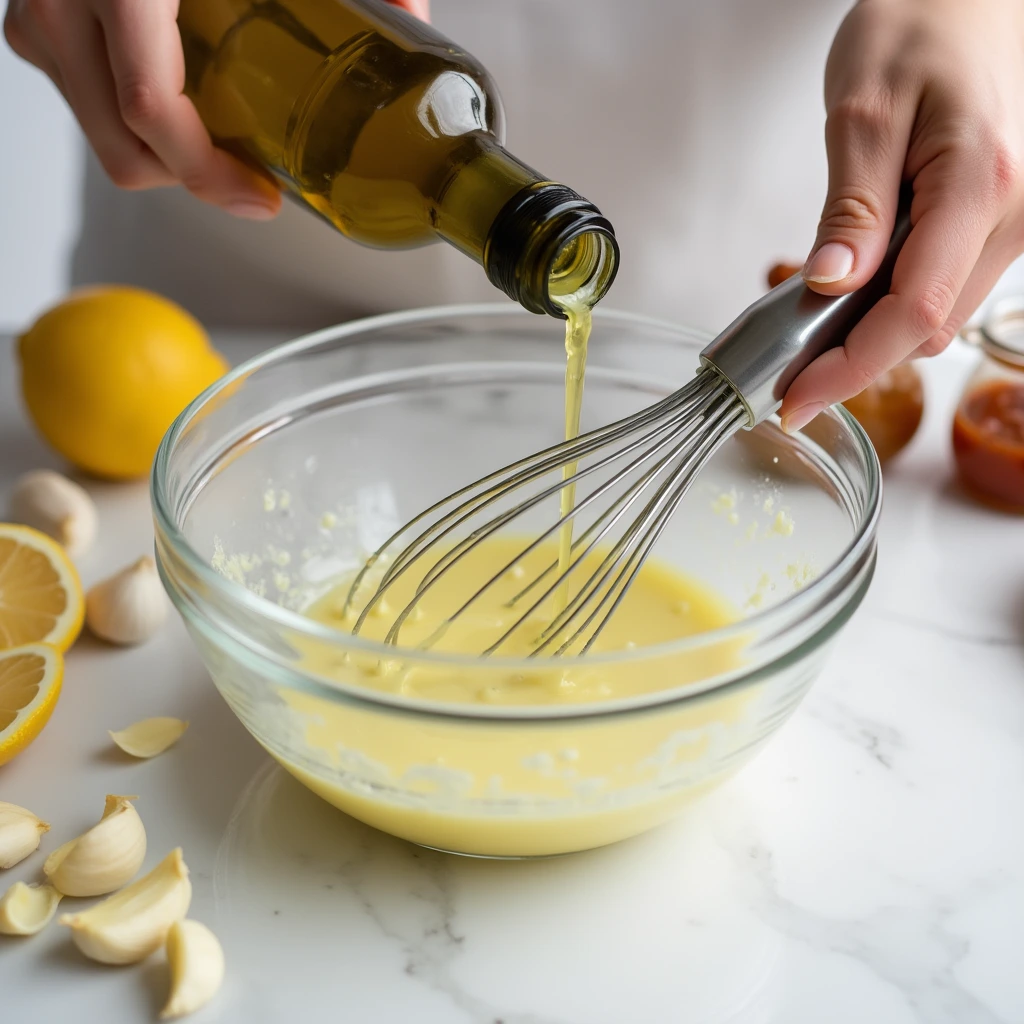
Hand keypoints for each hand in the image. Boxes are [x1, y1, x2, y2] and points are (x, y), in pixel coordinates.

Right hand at [3, 0, 427, 219]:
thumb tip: (411, 14)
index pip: (154, 114)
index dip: (211, 176)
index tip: (262, 196)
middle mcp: (62, 8)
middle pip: (128, 152)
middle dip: (198, 178)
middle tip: (251, 178)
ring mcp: (40, 22)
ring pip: (108, 141)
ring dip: (171, 157)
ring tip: (221, 140)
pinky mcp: (36, 30)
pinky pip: (92, 108)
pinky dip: (141, 123)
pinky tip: (186, 104)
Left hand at [781, 0, 1023, 431]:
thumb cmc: (922, 22)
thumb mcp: (863, 111)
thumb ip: (851, 207)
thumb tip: (831, 286)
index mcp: (978, 186)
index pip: (912, 312)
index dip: (849, 370)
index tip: (793, 402)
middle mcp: (1013, 214)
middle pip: (927, 327)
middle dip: (852, 357)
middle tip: (783, 363)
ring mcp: (1014, 222)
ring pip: (936, 316)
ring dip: (871, 331)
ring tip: (812, 316)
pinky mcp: (999, 223)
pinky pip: (943, 287)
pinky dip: (892, 302)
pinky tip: (855, 284)